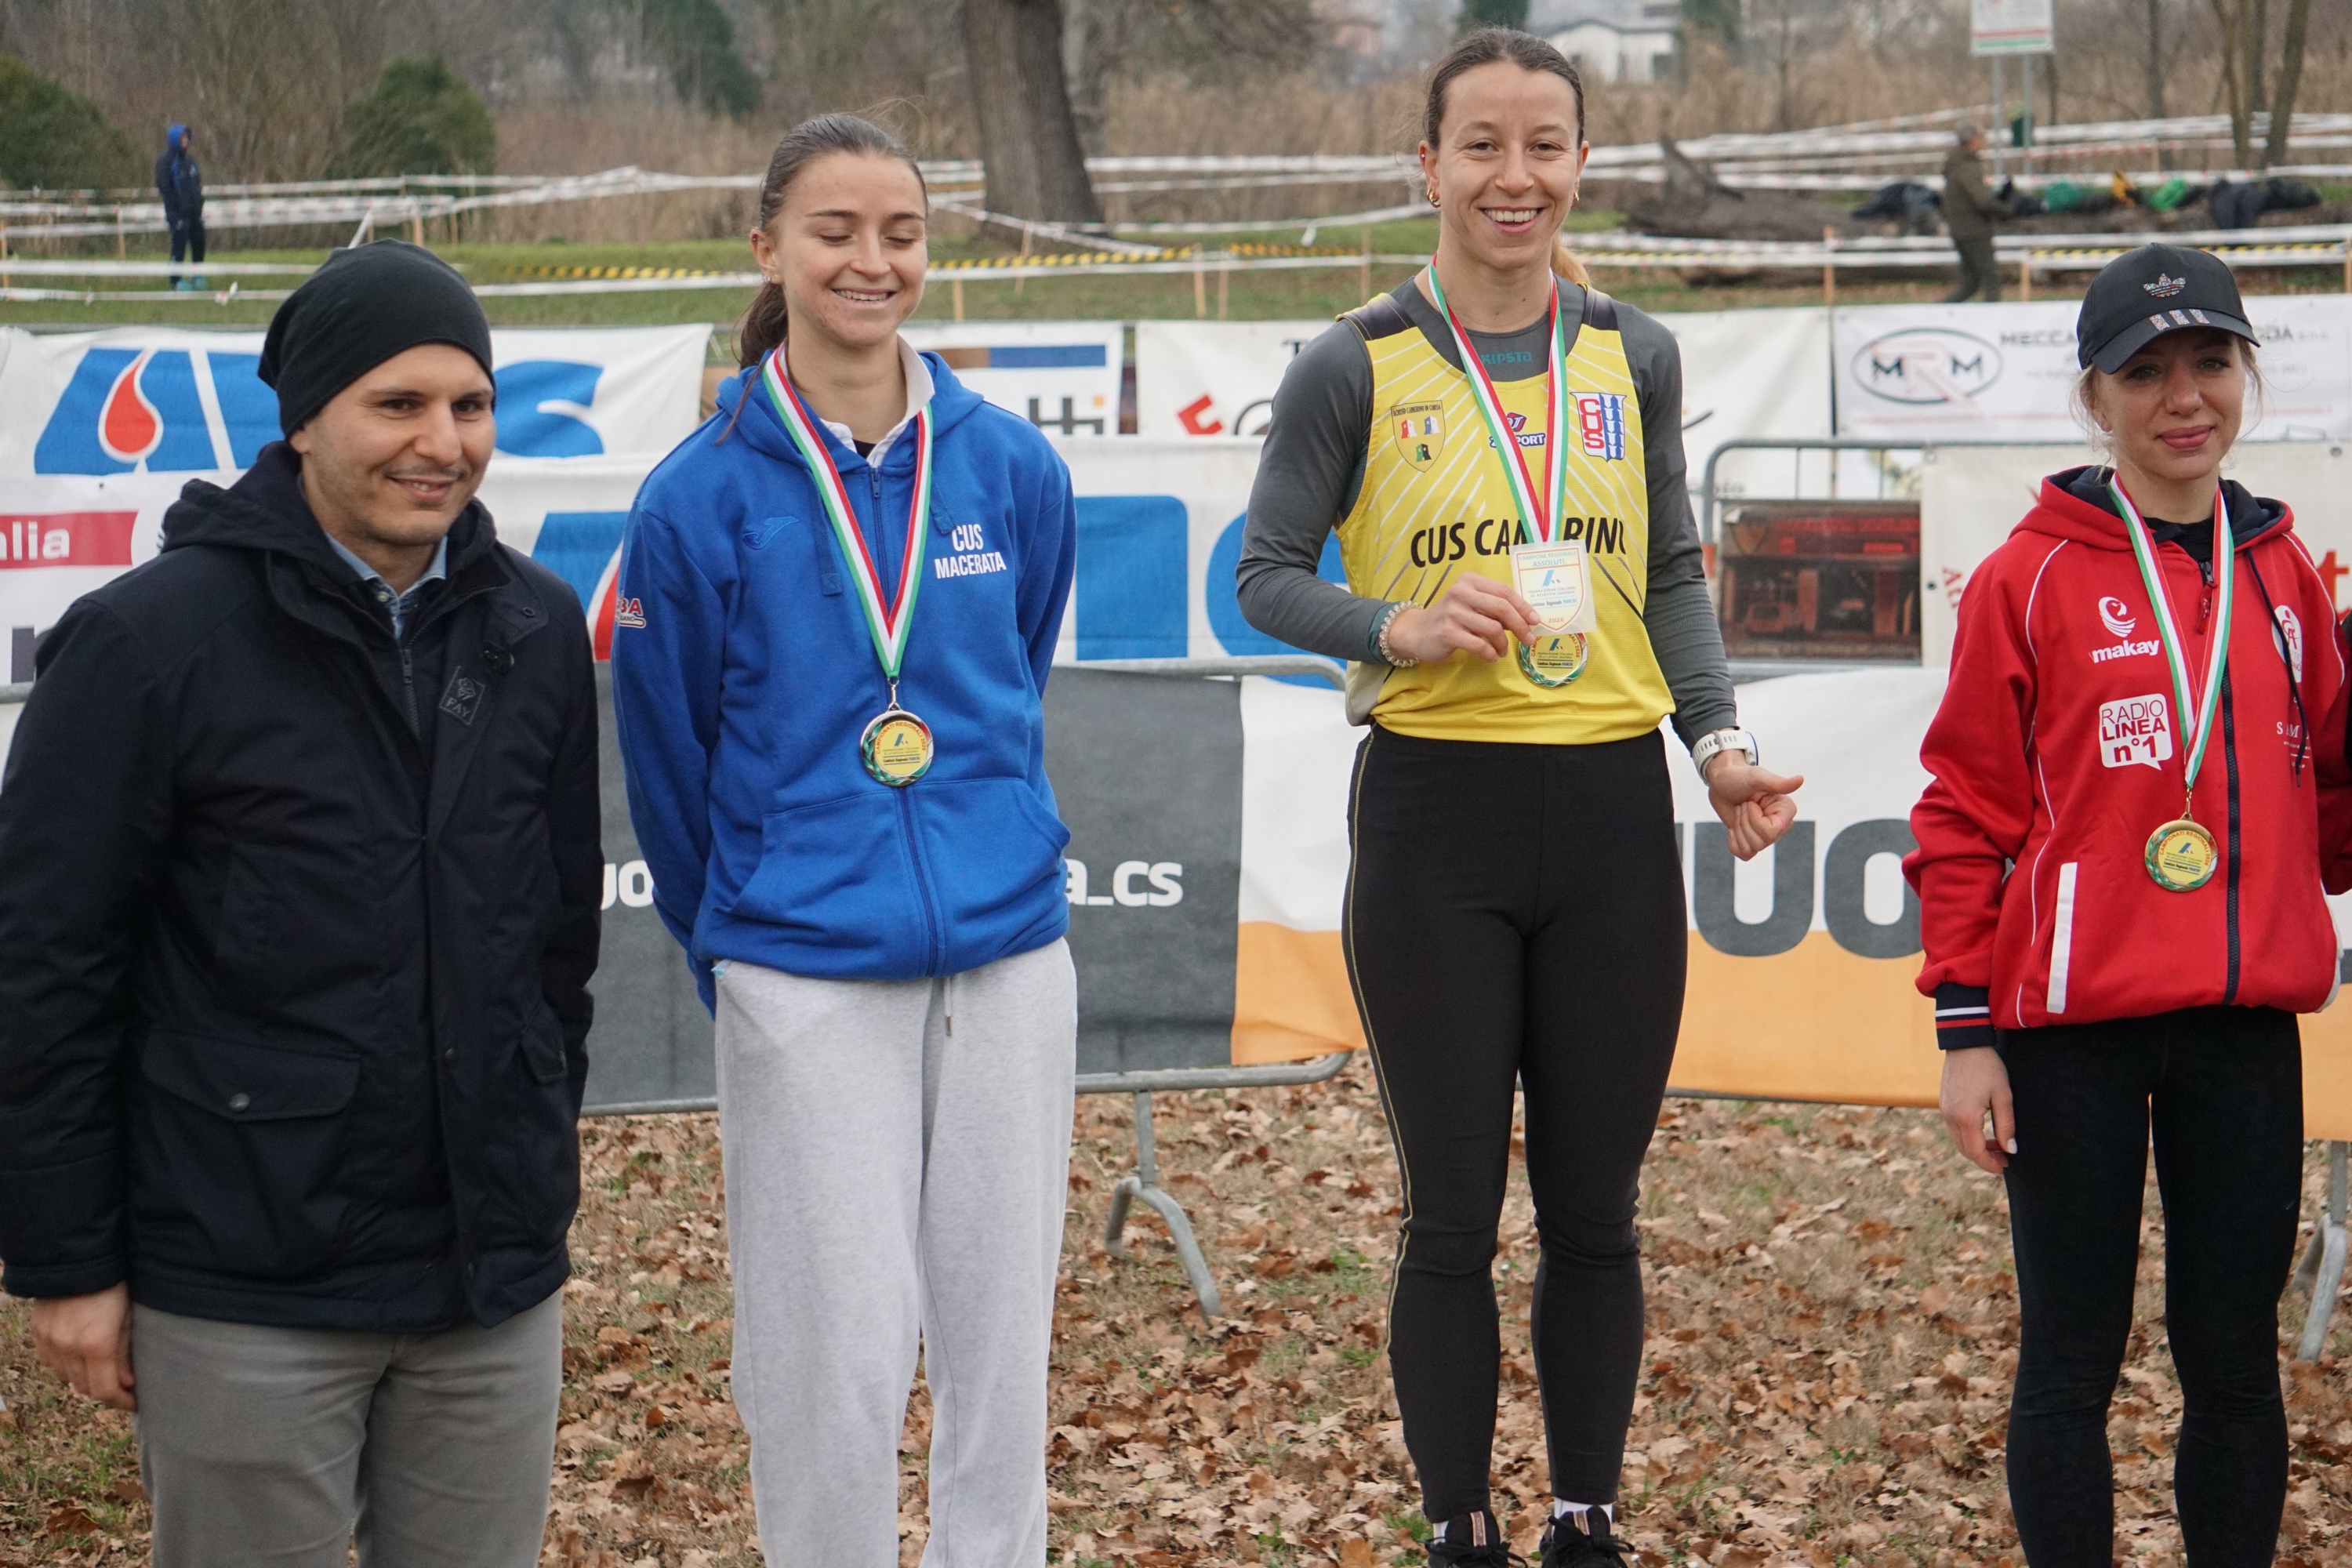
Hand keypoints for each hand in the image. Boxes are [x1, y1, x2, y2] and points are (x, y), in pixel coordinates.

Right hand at [30, 1283, 134, 1409]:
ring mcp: (49, 1342)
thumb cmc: (112, 1285)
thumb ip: (125, 1353)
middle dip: (106, 1390)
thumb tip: (128, 1384)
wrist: (77, 1259)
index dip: (121, 1402)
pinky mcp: (38, 1334)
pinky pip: (51, 1362)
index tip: (134, 1402)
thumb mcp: (128, 1317)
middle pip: (85, 1388)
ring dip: (85, 1379)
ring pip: (66, 1378)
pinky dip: (66, 1366)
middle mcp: (68, 1348)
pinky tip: (80, 1356)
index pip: (105, 1391)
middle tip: (123, 1386)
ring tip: (103, 1369)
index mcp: (97, 1344)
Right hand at [1382, 576, 1536, 665]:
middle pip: (1502, 608)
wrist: (1417, 632)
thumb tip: (1526, 619)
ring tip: (1502, 651)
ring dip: (1503, 643)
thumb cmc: (1451, 618)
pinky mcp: (1448, 633)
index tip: (1535, 621)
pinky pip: (1479, 644)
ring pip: (1492, 628)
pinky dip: (1490, 653)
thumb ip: (1493, 607)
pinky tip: (1491, 656)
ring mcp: (1453, 613)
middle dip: (1520, 626)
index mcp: (1470, 581)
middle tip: (1528, 639)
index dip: (1523, 607)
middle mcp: (1461, 593)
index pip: (1504, 592)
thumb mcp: (1472, 605)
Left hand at [1703, 753, 1802, 859]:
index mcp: (1786, 810)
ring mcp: (1766, 834)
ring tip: (1740, 812)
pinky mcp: (1752, 841)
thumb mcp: (1757, 777)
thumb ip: (1778, 783)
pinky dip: (1734, 842)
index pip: (1772, 832)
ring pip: (1751, 849)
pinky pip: (1745, 854)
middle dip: (1743, 823)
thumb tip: (1801, 779)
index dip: (1754, 820)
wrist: (1721, 784)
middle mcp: (1780, 825)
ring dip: (1738, 830)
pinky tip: (1733, 828)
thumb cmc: (1739, 777)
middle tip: (1742, 806)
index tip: (1750, 803)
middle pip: (1761, 842)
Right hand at [1939, 1046, 2015, 1174]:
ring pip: (1959, 1140)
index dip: (1990, 1164)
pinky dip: (1968, 1136)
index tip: (2005, 1167)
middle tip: (2004, 1159)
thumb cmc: (1987, 1067)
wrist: (1965, 1044)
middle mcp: (1950, 1117)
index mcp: (1966, 1116)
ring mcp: (1944, 1110)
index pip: (1976, 1152)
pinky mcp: (1944, 1104)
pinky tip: (1983, 1131)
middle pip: (1965, 1150)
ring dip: (1976, 1148)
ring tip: (1996, 1146)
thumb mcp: (2003, 1096)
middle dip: (1984, 1159)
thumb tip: (2010, 1150)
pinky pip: (1954, 1129)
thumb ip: (2006, 1125)